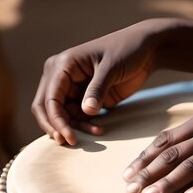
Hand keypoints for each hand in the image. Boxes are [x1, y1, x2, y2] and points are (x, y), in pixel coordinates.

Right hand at [31, 24, 155, 144]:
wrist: (146, 50)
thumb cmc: (126, 50)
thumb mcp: (111, 68)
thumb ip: (97, 89)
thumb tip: (86, 112)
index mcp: (62, 65)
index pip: (49, 98)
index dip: (56, 120)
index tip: (69, 137)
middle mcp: (61, 77)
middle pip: (46, 108)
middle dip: (57, 126)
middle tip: (71, 142)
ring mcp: (73, 88)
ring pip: (62, 115)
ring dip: (74, 127)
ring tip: (97, 131)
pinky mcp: (85, 97)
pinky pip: (77, 116)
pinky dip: (84, 125)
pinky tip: (99, 129)